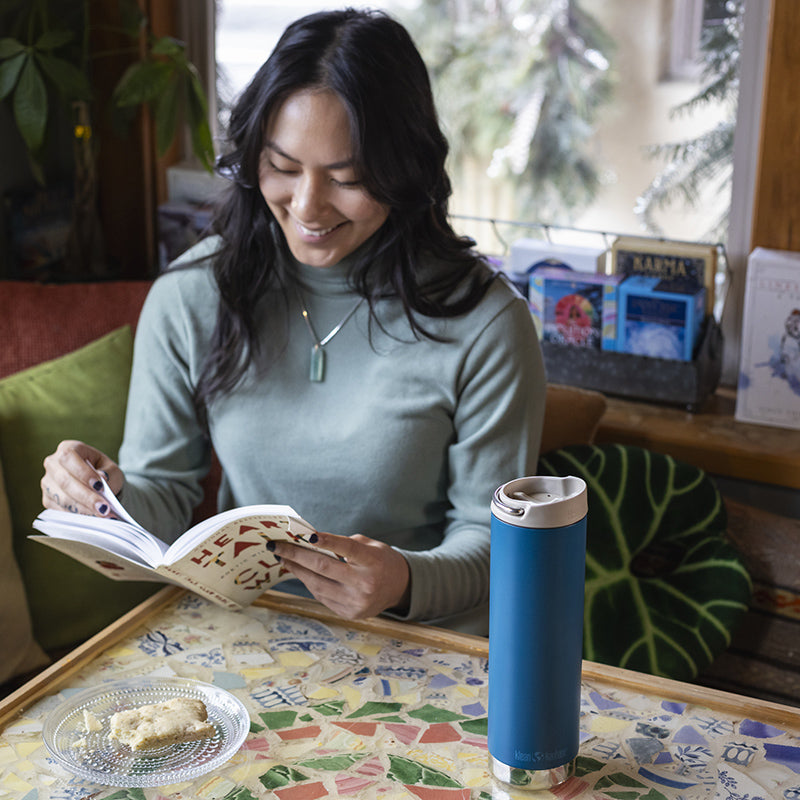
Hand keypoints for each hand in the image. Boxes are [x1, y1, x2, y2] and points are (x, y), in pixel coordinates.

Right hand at [41, 440, 122, 516]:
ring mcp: (47, 483)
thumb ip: (109, 473)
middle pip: (65, 481)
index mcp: (67, 448)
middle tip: (104, 509)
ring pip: (61, 498)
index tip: (100, 486)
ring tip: (101, 516)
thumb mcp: (112, 469)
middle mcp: (52, 464)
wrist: (97, 484)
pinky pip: (59, 510)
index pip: (69, 458)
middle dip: (86, 497)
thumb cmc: (104, 472)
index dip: (83, 472)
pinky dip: (77, 517)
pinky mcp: (47, 500)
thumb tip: (102, 478)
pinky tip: (92, 520)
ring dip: (83, 509)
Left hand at [270, 532, 410, 619]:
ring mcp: (357, 602)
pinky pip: (322, 596)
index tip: (306, 535)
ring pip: (318, 585)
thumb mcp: (371, 545)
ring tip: (283, 558)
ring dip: (297, 571)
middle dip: (297, 556)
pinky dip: (309, 583)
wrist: (400, 587)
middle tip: (277, 546)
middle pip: (324, 568)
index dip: (327, 542)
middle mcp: (365, 584)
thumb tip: (310, 543)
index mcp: (373, 562)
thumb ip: (344, 544)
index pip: (347, 549)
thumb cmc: (381, 560)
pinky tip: (300, 572)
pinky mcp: (349, 613)